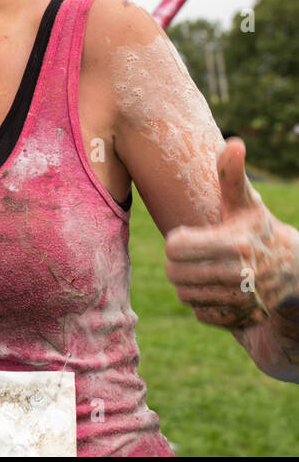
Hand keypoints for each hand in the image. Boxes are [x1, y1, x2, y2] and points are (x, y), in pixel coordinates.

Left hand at [165, 139, 298, 344]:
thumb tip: (234, 143)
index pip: (175, 248)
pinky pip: (202, 315)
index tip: (189, 235)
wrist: (294, 267)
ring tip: (203, 269)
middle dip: (177, 263)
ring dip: (188, 283)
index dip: (176, 241)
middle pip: (176, 274)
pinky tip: (215, 288)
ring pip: (186, 296)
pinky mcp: (245, 318)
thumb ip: (231, 175)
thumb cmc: (257, 227)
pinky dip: (203, 304)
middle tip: (191, 255)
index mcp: (237, 244)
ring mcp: (246, 301)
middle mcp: (243, 275)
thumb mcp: (245, 201)